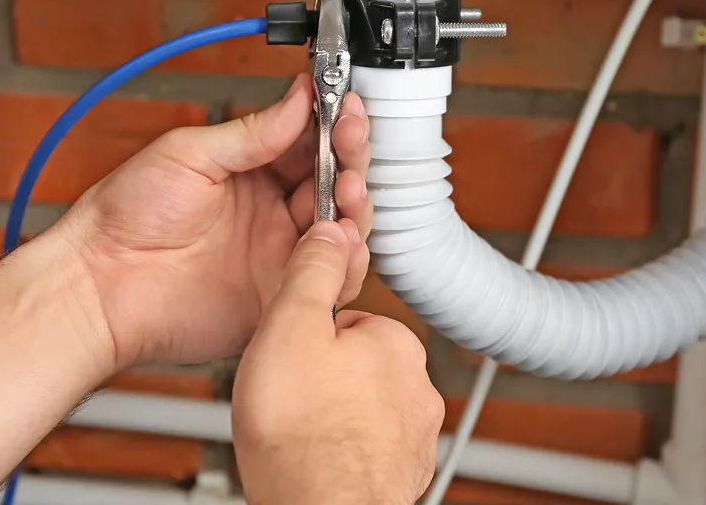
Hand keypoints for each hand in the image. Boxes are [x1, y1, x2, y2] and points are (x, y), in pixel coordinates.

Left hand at [55, 74, 372, 367]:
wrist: (100, 284)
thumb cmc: (125, 216)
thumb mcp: (189, 153)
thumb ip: (252, 132)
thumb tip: (300, 96)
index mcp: (252, 172)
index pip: (311, 143)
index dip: (334, 124)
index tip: (347, 106)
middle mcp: (273, 213)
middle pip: (336, 182)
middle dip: (351, 157)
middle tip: (350, 141)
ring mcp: (279, 254)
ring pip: (342, 229)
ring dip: (356, 204)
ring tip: (349, 188)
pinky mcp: (279, 296)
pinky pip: (328, 280)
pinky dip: (346, 260)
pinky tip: (343, 238)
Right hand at [234, 222, 443, 504]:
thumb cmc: (302, 432)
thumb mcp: (290, 327)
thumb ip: (311, 272)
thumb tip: (330, 230)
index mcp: (395, 342)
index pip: (348, 321)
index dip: (306, 338)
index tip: (287, 357)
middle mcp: (418, 386)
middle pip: (356, 366)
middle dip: (323, 379)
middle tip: (288, 398)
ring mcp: (415, 435)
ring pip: (363, 410)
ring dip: (333, 418)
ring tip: (300, 433)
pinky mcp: (403, 475)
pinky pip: (368, 451)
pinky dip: (344, 454)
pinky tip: (317, 460)